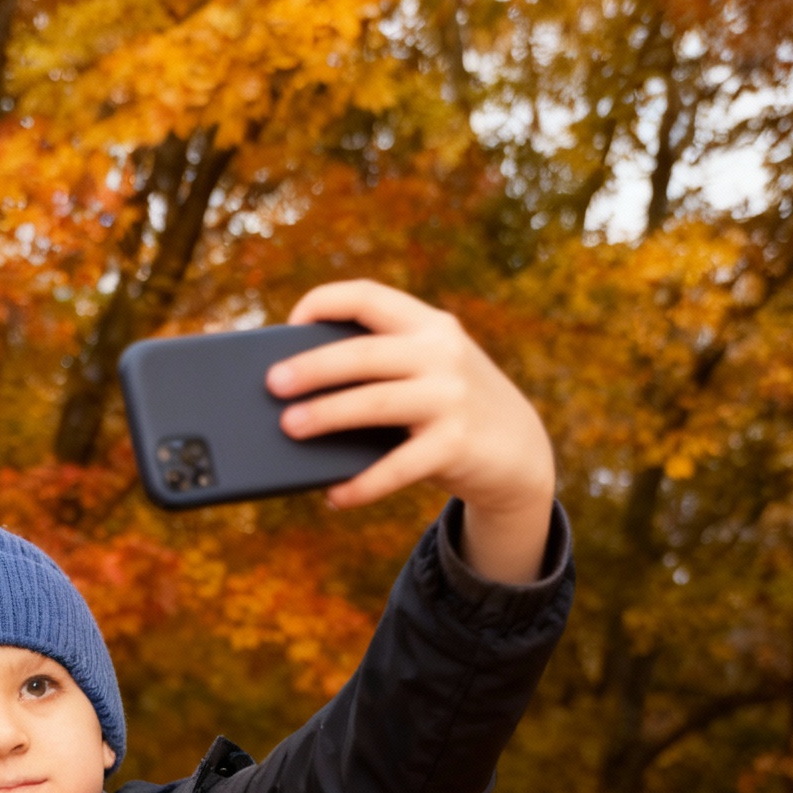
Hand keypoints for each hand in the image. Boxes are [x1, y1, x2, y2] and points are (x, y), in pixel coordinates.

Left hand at [267, 280, 556, 585]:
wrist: (519, 450)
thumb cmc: (449, 409)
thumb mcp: (428, 371)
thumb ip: (383, 368)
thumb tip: (299, 396)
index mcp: (428, 325)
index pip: (369, 296)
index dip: (324, 302)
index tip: (291, 322)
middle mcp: (441, 354)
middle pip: (363, 353)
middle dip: (313, 367)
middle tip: (272, 383)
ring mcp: (450, 399)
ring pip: (375, 404)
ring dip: (327, 416)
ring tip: (289, 427)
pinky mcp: (456, 445)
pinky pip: (397, 467)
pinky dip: (361, 485)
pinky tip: (334, 496)